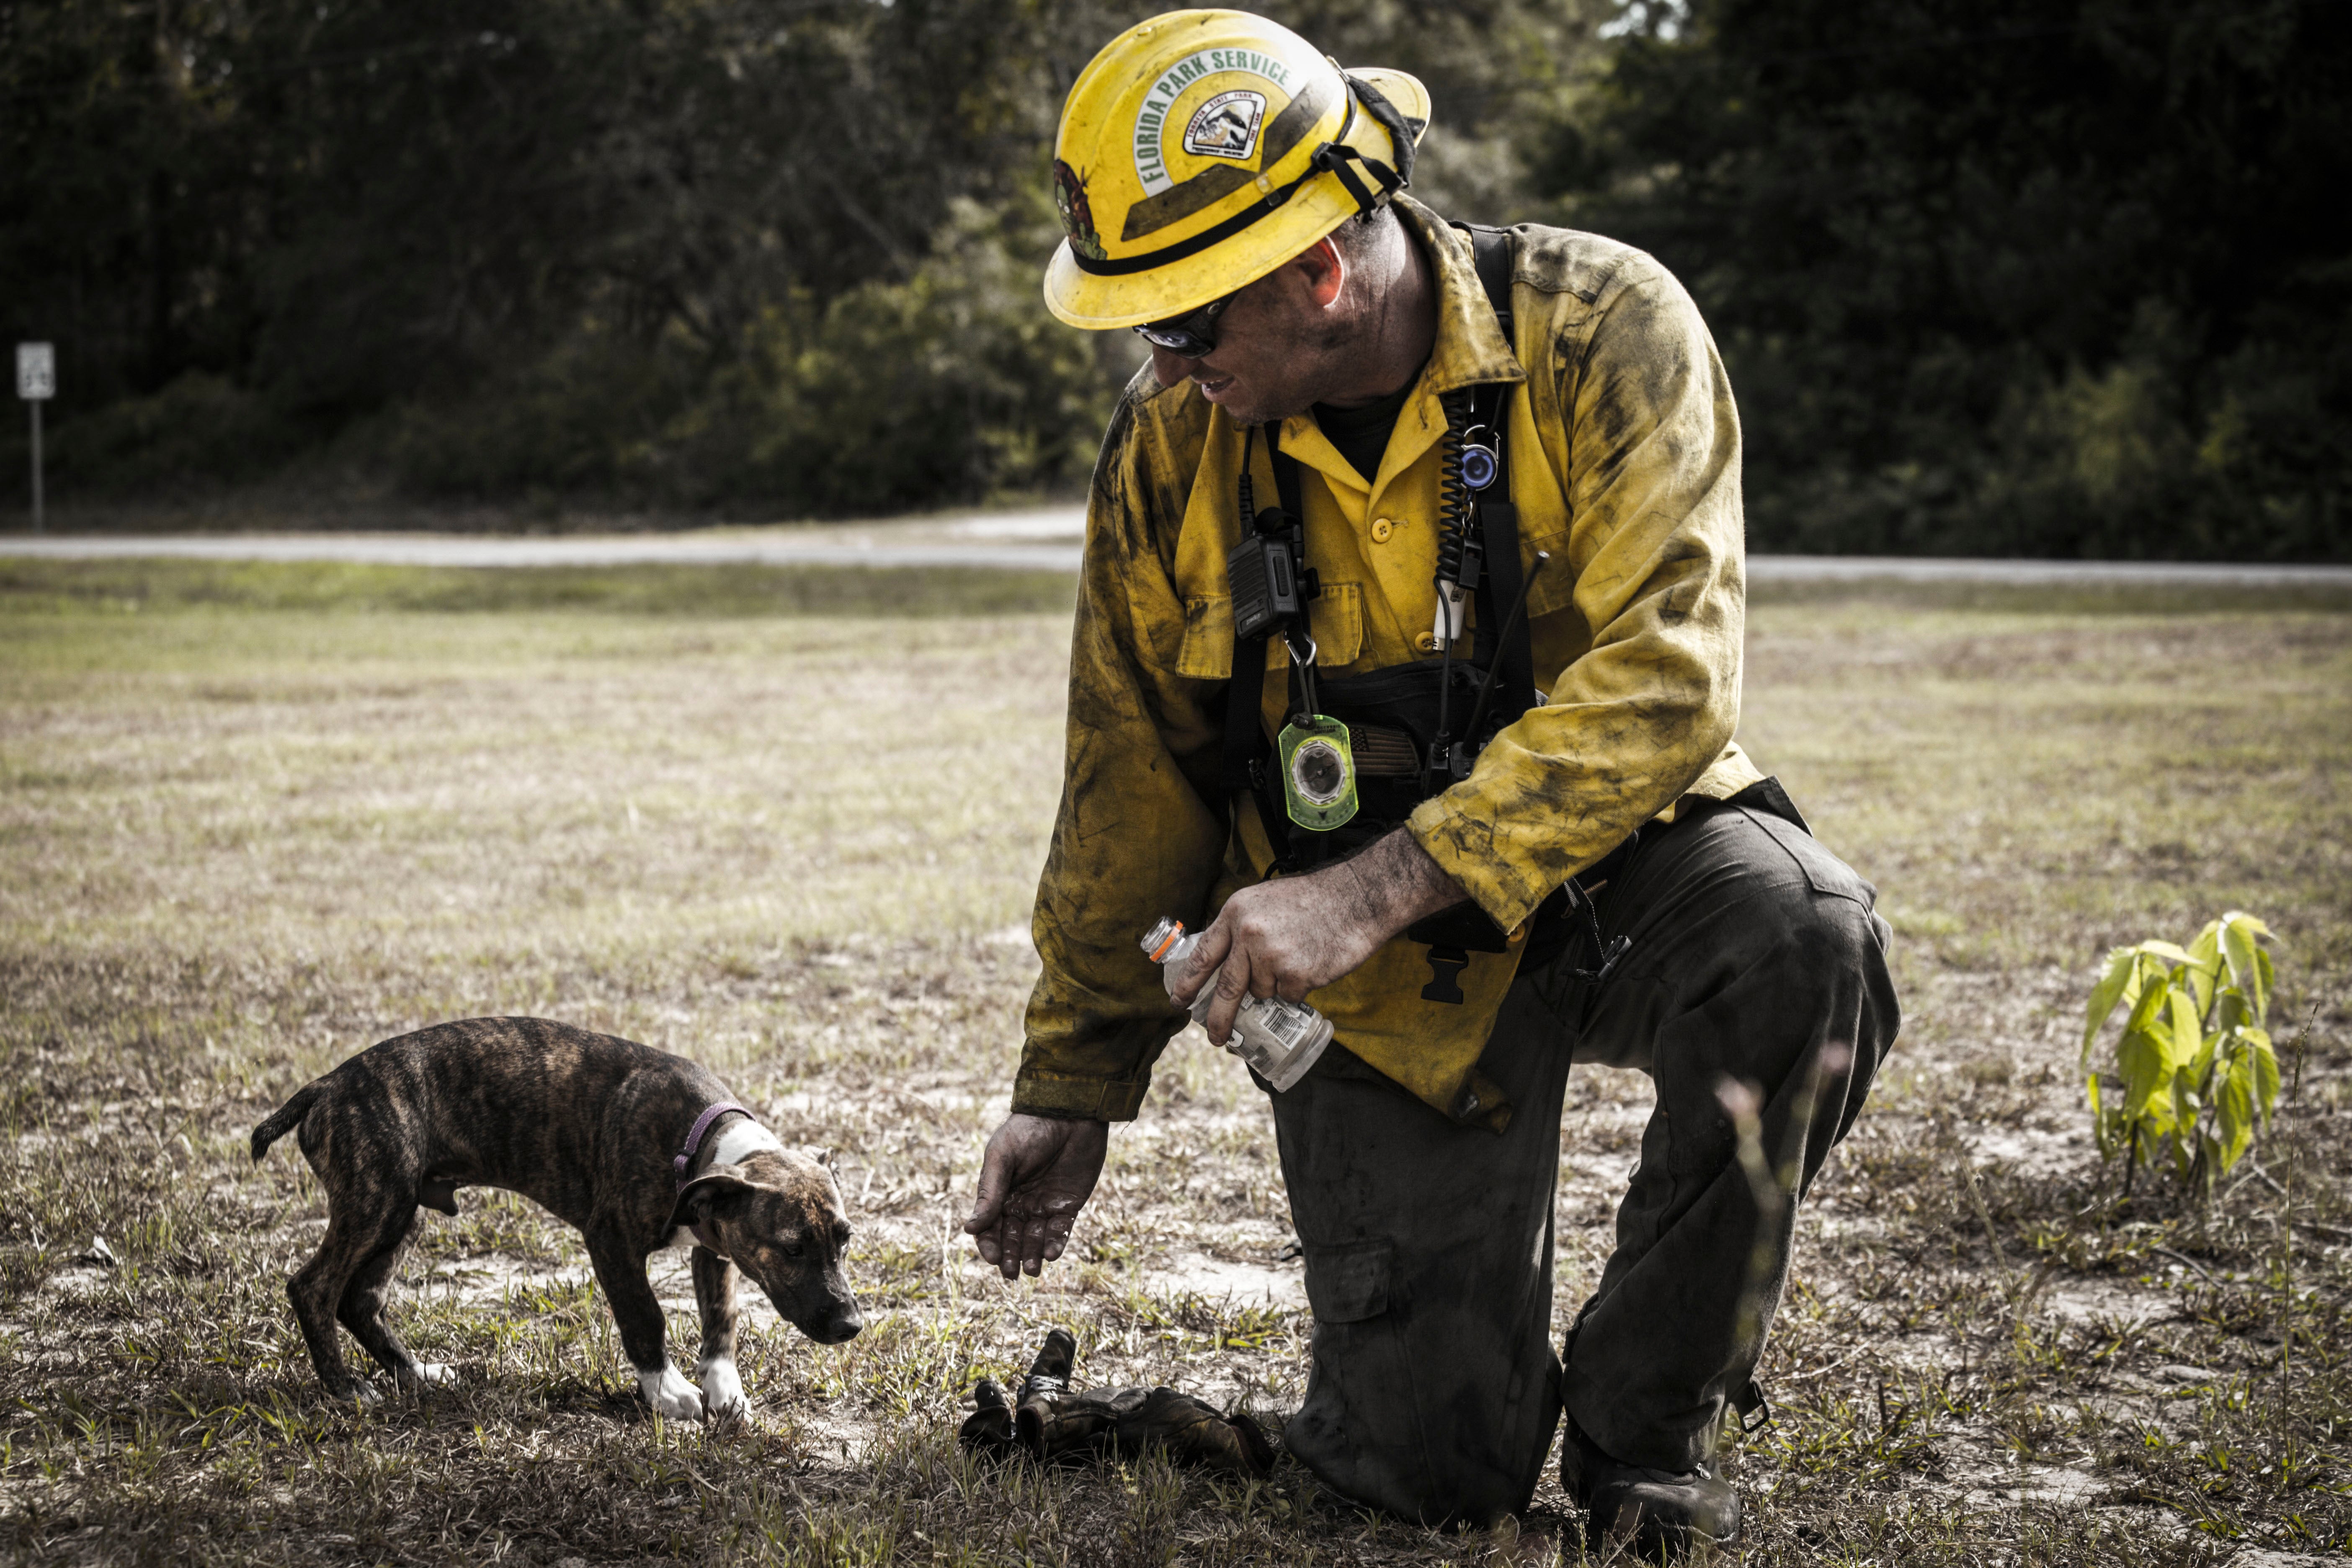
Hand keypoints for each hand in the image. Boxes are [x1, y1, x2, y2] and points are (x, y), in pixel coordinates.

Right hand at [963, 1113, 1108, 1278]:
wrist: (1070, 1112)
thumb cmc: (1029, 1129)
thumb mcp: (1002, 1157)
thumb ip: (989, 1192)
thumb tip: (969, 1229)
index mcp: (999, 1192)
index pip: (989, 1226)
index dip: (989, 1244)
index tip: (993, 1258)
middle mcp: (1020, 1203)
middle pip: (1012, 1238)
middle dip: (1010, 1257)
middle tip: (1011, 1274)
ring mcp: (1045, 1205)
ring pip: (1035, 1239)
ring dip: (1032, 1256)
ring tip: (1032, 1269)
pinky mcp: (1069, 1204)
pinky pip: (1061, 1231)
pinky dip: (1055, 1244)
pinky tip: (1051, 1254)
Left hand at [1171, 829, 1470, 1044]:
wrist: (1355, 898)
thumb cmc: (1311, 899)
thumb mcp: (1262, 901)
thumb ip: (1240, 929)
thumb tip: (1221, 965)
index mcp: (1235, 913)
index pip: (1203, 954)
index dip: (1188, 983)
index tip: (1179, 1002)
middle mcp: (1248, 935)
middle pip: (1227, 989)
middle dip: (1219, 1019)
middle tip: (1215, 1038)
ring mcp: (1272, 956)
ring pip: (1263, 992)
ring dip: (1275, 987)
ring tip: (1296, 959)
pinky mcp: (1297, 975)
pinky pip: (1288, 997)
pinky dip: (1297, 989)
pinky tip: (1310, 964)